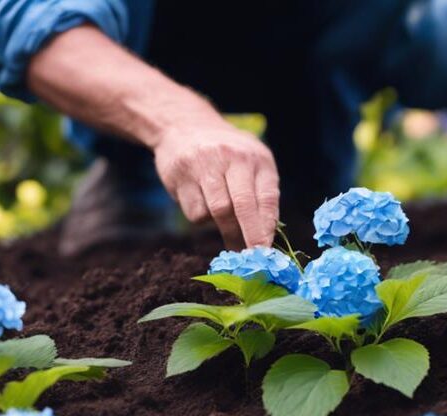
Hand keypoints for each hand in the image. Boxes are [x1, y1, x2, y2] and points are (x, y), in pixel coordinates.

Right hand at [153, 116, 279, 248]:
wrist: (186, 125)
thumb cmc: (229, 156)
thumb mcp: (253, 165)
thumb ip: (261, 197)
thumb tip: (264, 241)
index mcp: (257, 158)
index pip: (267, 198)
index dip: (266, 228)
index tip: (266, 252)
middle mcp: (232, 158)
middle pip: (241, 206)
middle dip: (248, 237)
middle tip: (250, 259)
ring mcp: (204, 164)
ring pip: (216, 212)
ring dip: (224, 230)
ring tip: (229, 234)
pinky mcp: (180, 174)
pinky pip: (195, 212)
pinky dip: (202, 219)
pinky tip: (203, 204)